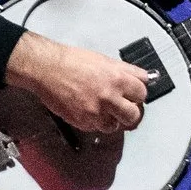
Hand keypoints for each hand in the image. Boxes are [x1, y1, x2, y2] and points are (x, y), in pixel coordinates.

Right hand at [5, 30, 150, 135]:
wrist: (47, 69)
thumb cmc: (72, 62)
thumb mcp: (105, 60)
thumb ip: (127, 71)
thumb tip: (143, 77)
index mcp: (117, 79)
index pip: (142, 93)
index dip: (138, 93)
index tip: (134, 93)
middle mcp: (109, 98)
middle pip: (133, 115)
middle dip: (130, 111)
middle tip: (124, 106)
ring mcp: (95, 112)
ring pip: (116, 126)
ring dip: (112, 119)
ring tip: (104, 108)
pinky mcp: (83, 122)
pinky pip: (97, 128)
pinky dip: (96, 122)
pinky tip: (90, 109)